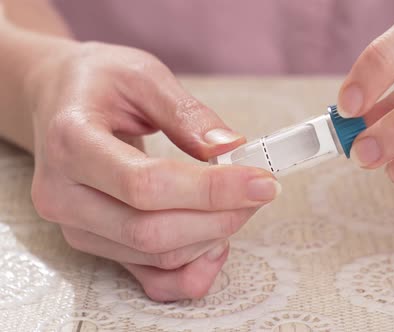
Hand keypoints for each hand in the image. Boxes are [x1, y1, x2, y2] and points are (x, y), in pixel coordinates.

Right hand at [26, 42, 280, 300]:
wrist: (58, 101)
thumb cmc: (98, 84)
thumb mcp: (143, 75)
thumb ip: (187, 112)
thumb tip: (229, 148)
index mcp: (72, 141)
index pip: (145, 184)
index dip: (210, 190)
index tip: (261, 181)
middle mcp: (63, 194)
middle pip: (150, 232)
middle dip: (219, 217)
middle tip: (259, 191)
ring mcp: (77, 226)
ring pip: (155, 257)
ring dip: (211, 237)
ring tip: (239, 204)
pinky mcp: (96, 244)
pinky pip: (149, 279)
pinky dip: (192, 271)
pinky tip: (217, 241)